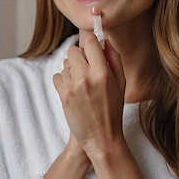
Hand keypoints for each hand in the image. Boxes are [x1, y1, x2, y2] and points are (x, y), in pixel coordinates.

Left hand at [52, 32, 126, 155]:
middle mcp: (86, 76)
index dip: (89, 41)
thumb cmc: (113, 110)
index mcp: (103, 71)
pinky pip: (57, 76)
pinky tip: (73, 91)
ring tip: (81, 84)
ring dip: (71, 70)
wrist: (101, 138)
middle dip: (78, 56)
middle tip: (85, 67)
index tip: (89, 45)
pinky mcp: (62, 95)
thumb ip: (114, 59)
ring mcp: (72, 86)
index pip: (89, 41)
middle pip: (73, 50)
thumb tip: (105, 40)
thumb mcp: (121, 83)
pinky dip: (63, 81)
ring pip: (64, 64)